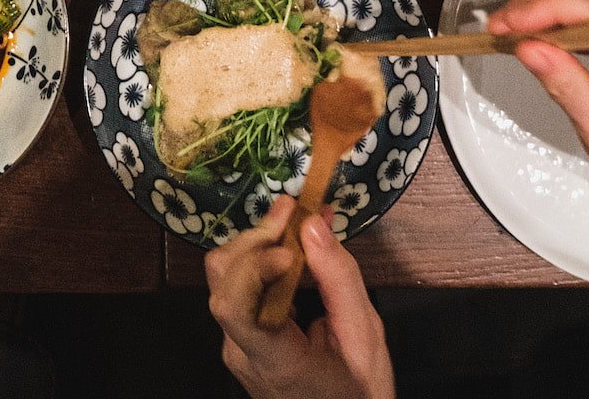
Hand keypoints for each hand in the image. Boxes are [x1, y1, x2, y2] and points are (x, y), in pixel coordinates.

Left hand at [205, 199, 394, 398]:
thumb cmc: (357, 391)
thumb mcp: (365, 338)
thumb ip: (340, 281)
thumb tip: (313, 224)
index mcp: (273, 360)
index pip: (234, 307)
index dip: (253, 265)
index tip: (292, 244)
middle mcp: (240, 349)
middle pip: (223, 279)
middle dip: (258, 236)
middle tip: (298, 208)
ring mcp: (234, 343)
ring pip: (226, 277)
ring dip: (260, 242)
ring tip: (300, 223)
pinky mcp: (240, 335)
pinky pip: (240, 287)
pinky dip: (264, 259)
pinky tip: (294, 250)